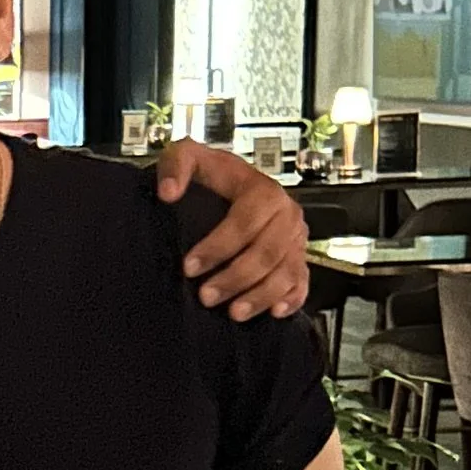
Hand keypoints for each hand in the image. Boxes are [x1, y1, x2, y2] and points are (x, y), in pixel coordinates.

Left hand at [157, 140, 310, 320]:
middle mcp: (286, 214)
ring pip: (285, 272)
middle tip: (206, 296)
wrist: (232, 183)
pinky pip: (302, 281)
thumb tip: (168, 192)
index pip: (244, 222)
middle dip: (235, 278)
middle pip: (266, 252)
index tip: (190, 266)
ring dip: (260, 296)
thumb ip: (175, 165)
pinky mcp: (300, 257)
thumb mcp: (190, 156)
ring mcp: (296, 238)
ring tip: (233, 313)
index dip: (217, 247)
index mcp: (263, 190)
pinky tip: (275, 312)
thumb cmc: (213, 175)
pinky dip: (292, 298)